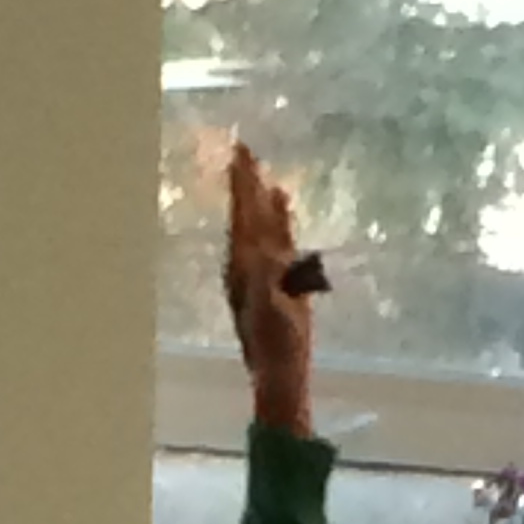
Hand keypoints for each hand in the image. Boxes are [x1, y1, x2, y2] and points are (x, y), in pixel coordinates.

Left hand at [224, 143, 315, 435]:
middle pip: (247, 215)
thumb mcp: (272, 306)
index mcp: (243, 266)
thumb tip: (267, 251)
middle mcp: (247, 265)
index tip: (240, 152)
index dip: (242, 184)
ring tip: (262, 173)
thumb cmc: (277, 344)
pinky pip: (279, 240)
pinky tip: (283, 204)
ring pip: (261, 226)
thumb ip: (269, 275)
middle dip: (247, 183)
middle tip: (244, 149)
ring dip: (261, 199)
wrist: (280, 374)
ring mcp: (263, 274)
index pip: (242, 215)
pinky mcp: (281, 282)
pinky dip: (280, 220)